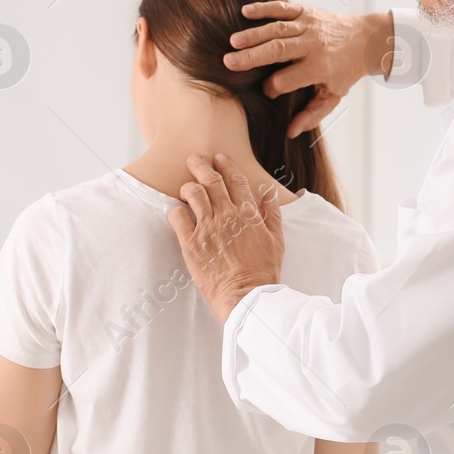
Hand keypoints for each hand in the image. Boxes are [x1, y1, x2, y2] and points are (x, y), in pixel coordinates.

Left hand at [167, 153, 284, 324]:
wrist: (246, 295)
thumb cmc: (263, 270)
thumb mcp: (276, 240)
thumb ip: (271, 213)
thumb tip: (268, 193)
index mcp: (248, 213)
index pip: (235, 178)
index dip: (226, 164)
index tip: (219, 157)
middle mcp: (227, 216)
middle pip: (210, 180)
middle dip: (200, 165)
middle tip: (194, 159)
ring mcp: (207, 228)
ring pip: (192, 193)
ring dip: (188, 187)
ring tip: (186, 188)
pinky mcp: (191, 243)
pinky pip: (177, 216)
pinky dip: (177, 211)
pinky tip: (180, 214)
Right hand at [226, 3, 392, 137]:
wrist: (366, 40)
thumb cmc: (346, 70)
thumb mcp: (333, 96)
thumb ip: (312, 115)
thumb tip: (291, 132)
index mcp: (320, 68)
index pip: (286, 80)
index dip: (271, 89)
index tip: (266, 93)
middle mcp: (313, 45)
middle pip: (277, 51)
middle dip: (252, 57)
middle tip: (228, 63)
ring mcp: (309, 26)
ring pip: (276, 29)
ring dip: (253, 35)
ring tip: (232, 42)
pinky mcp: (306, 11)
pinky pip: (282, 8)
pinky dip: (264, 9)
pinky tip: (245, 12)